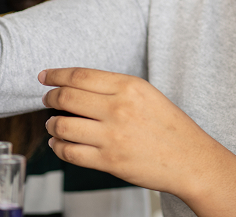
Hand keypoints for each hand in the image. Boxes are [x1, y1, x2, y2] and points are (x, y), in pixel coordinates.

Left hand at [40, 68, 219, 196]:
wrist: (190, 159)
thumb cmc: (170, 127)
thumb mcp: (147, 95)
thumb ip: (116, 89)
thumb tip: (78, 87)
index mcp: (129, 86)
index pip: (81, 76)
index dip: (57, 74)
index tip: (45, 75)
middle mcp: (119, 108)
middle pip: (68, 97)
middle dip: (50, 97)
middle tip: (46, 98)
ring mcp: (112, 136)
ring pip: (63, 125)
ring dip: (52, 124)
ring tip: (53, 124)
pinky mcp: (109, 161)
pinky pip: (70, 152)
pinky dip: (58, 146)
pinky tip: (59, 143)